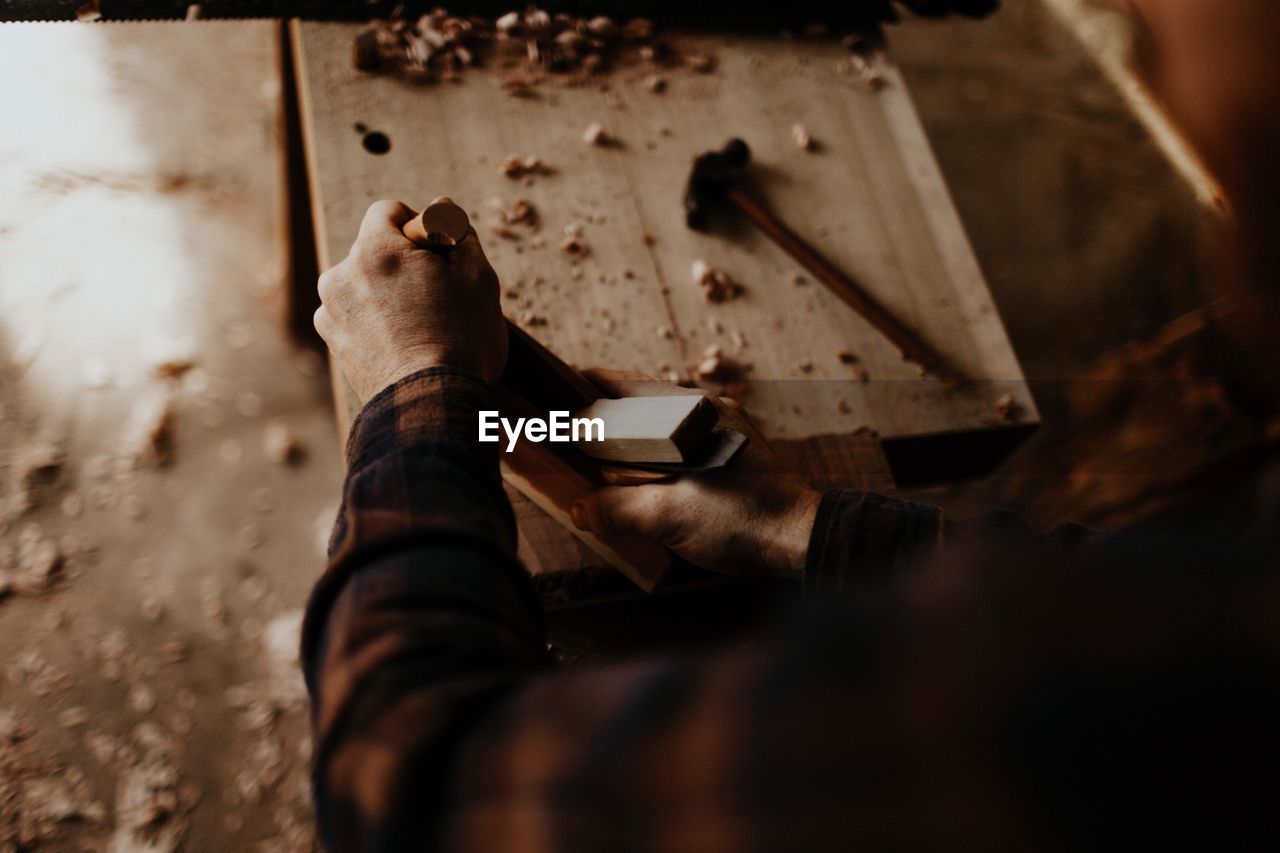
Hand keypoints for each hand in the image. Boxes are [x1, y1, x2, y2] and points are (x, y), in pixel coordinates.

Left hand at [314, 198, 507, 400]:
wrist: (430, 406)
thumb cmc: (460, 340)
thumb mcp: (477, 278)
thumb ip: (458, 232)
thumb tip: (443, 208)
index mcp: (374, 250)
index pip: (388, 210)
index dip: (419, 226)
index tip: (440, 256)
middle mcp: (341, 275)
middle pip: (375, 249)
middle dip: (405, 263)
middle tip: (439, 296)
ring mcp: (331, 311)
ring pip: (364, 283)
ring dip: (389, 293)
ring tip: (423, 326)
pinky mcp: (333, 343)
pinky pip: (355, 314)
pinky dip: (376, 321)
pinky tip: (405, 344)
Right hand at [569, 371, 822, 576]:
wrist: (803, 538)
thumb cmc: (744, 521)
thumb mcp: (668, 518)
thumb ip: (618, 509)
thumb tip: (580, 509)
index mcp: (689, 414)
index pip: (628, 386)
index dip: (592, 386)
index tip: (561, 388)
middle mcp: (709, 412)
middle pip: (645, 402)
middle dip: (610, 412)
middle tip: (577, 428)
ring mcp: (726, 431)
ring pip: (665, 424)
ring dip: (636, 436)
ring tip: (607, 456)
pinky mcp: (737, 454)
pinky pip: (686, 442)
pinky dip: (661, 453)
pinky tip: (650, 477)